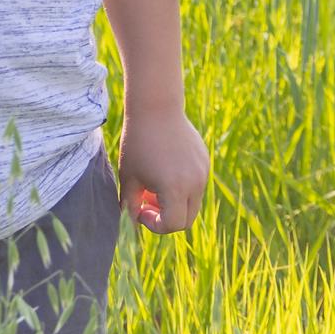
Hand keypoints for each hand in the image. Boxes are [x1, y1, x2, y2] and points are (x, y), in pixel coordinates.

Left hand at [116, 107, 208, 232]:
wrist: (156, 108)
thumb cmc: (138, 142)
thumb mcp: (129, 176)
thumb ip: (131, 203)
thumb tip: (133, 219)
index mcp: (175, 188)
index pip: (172, 224)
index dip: (155, 225)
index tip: (140, 210)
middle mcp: (194, 183)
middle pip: (187, 219)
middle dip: (166, 217)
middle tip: (147, 201)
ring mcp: (203, 172)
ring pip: (192, 202)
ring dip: (174, 202)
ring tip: (154, 183)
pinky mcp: (205, 162)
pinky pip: (196, 185)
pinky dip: (182, 187)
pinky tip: (164, 169)